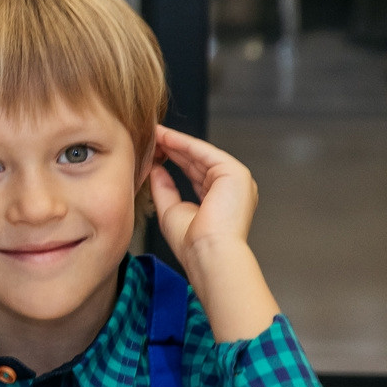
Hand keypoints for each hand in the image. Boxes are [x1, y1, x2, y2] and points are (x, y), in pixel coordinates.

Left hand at [148, 126, 278, 342]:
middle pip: (196, 162)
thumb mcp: (170, 210)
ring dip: (175, 142)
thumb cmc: (192, 243)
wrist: (208, 253)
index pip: (194, 174)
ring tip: (154, 132)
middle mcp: (231, 189)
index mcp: (221, 201)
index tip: (153, 150)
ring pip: (199, 154)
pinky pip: (204, 152)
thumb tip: (155, 168)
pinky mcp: (235, 172)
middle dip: (172, 148)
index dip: (173, 160)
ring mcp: (235, 179)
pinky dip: (183, 143)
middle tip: (150, 136)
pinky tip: (165, 137)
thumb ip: (164, 188)